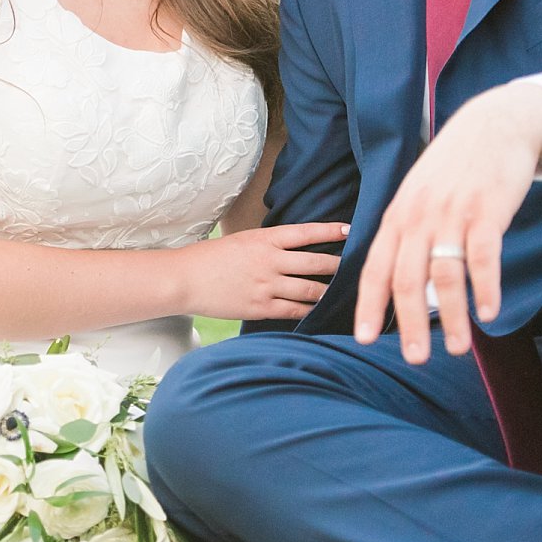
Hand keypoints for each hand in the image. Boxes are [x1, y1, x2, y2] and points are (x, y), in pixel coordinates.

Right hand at [180, 222, 347, 321]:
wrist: (185, 279)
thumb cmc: (211, 258)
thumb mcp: (242, 240)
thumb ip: (269, 244)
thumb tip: (297, 247)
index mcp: (264, 239)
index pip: (306, 232)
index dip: (331, 231)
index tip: (350, 230)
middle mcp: (269, 261)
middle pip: (317, 263)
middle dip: (339, 265)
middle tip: (356, 266)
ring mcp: (266, 286)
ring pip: (311, 289)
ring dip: (330, 291)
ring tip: (344, 291)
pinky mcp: (261, 308)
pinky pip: (296, 311)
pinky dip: (312, 311)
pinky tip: (322, 311)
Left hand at [354, 84, 541, 363]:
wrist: (494, 123)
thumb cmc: (455, 168)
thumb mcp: (419, 196)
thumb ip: (409, 235)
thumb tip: (406, 286)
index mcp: (397, 216)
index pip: (374, 268)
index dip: (368, 305)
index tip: (364, 339)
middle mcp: (418, 217)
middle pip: (406, 279)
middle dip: (409, 324)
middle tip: (415, 359)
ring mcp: (452, 213)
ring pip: (445, 275)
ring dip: (452, 316)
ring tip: (459, 349)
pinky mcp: (487, 210)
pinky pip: (483, 256)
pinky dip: (485, 288)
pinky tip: (489, 314)